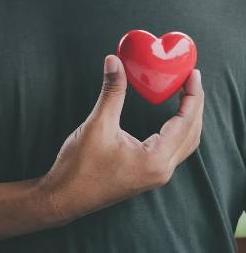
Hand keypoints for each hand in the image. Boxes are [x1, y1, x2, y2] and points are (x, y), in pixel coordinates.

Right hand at [38, 54, 203, 224]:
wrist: (64, 197)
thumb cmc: (79, 167)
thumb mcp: (97, 125)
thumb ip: (111, 92)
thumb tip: (114, 62)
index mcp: (155, 159)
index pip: (186, 122)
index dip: (192, 95)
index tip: (192, 74)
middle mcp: (161, 170)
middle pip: (192, 133)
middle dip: (195, 104)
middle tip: (190, 80)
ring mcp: (154, 175)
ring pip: (184, 144)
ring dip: (188, 119)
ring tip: (184, 95)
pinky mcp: (145, 174)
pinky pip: (172, 150)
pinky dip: (176, 130)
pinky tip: (169, 119)